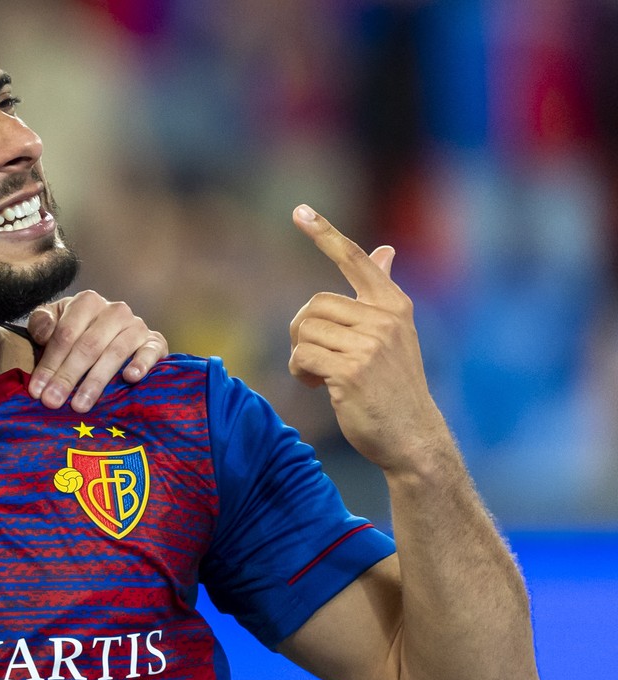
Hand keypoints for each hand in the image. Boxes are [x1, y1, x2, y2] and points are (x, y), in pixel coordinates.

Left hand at [26, 291, 167, 410]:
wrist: (113, 334)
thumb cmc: (75, 332)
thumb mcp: (53, 322)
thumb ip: (41, 324)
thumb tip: (44, 334)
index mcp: (87, 302)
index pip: (65, 334)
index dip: (49, 363)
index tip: (37, 391)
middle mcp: (114, 310)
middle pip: (88, 346)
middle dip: (68, 376)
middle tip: (53, 401)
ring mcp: (136, 325)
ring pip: (114, 353)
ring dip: (96, 381)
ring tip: (80, 404)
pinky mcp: (155, 342)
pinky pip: (150, 352)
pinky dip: (141, 364)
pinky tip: (130, 378)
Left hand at [289, 204, 450, 472]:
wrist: (412, 437)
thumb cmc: (396, 387)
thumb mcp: (396, 335)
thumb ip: (383, 293)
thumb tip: (385, 251)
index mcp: (394, 306)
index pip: (355, 260)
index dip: (325, 234)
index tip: (300, 210)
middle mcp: (384, 319)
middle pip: (314, 304)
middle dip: (303, 330)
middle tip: (315, 357)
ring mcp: (369, 345)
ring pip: (305, 330)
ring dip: (301, 354)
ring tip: (319, 374)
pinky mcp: (351, 371)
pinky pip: (302, 356)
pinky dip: (300, 372)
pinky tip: (316, 386)